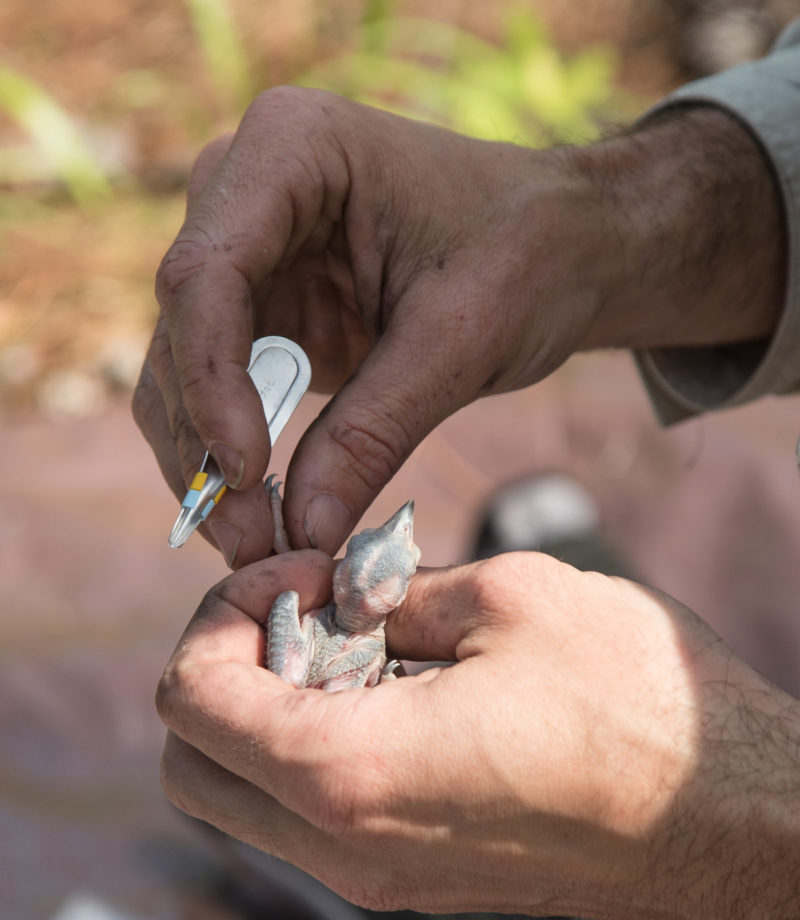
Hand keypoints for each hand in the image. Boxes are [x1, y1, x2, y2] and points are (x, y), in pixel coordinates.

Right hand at [133, 90, 783, 566]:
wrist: (566, 248)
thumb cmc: (530, 255)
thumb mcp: (460, 341)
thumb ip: (374, 430)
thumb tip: (301, 531)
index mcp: (292, 151)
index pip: (206, 273)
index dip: (211, 381)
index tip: (246, 473)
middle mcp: (247, 193)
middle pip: (183, 329)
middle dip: (205, 440)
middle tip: (247, 539)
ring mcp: (252, 254)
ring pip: (186, 370)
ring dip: (208, 460)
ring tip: (255, 541)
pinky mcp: (267, 310)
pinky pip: (221, 389)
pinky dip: (234, 451)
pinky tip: (266, 508)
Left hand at [157, 550, 799, 919]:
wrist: (734, 816)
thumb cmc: (636, 703)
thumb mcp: (506, 599)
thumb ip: (392, 594)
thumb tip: (339, 596)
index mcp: (351, 774)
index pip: (189, 699)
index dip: (225, 612)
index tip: (305, 574)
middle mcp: (344, 847)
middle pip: (192, 761)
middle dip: (227, 660)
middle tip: (310, 604)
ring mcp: (376, 876)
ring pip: (244, 794)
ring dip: (269, 703)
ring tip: (358, 640)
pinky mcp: (412, 878)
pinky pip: (310, 814)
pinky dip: (314, 741)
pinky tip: (392, 686)